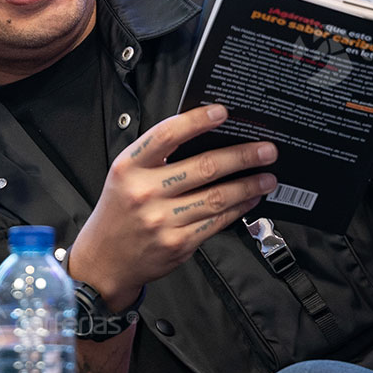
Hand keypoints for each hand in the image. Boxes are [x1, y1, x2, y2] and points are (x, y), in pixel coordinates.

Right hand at [68, 104, 277, 309]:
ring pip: (217, 197)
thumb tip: (206, 136)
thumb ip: (157, 157)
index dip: (196, 121)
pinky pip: (216, 221)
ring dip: (249, 184)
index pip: (166, 135)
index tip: (223, 112)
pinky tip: (251, 199)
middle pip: (204, 167)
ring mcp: (162, 220)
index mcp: (129, 167)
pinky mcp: (177, 244)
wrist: (104, 260)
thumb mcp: (125, 175)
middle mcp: (144, 192)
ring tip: (268, 176)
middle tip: (266, 150)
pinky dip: (239, 208)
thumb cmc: (120, 211)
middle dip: (242, 156)